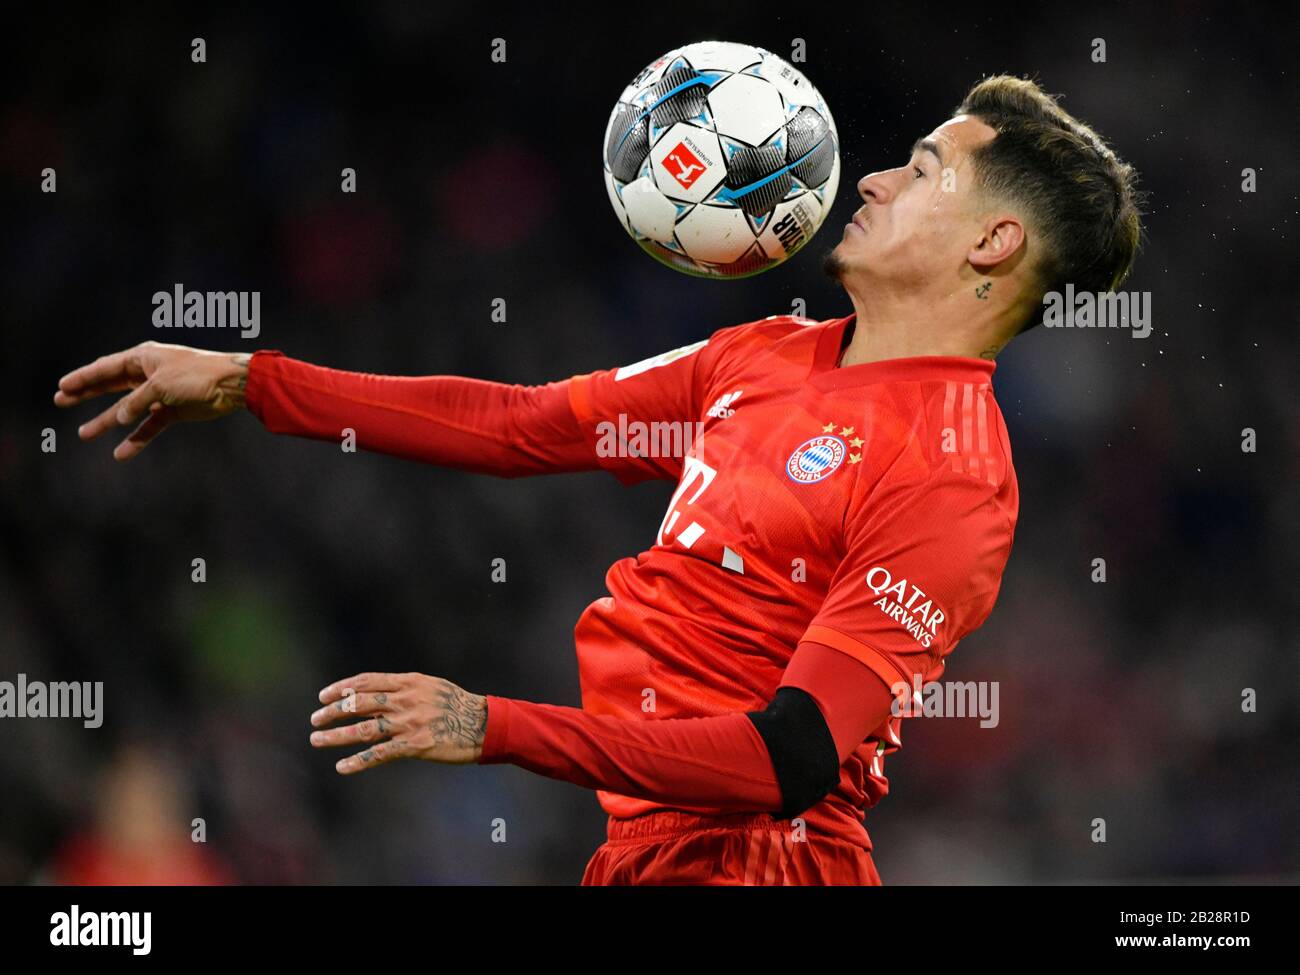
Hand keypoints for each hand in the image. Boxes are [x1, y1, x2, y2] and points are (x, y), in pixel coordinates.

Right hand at [54, 340, 250, 460]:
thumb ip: (137, 401)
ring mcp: (160, 394)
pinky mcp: (173, 411)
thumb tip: (120, 417)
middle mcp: (148, 375)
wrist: (232, 386)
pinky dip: (137, 439)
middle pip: (110, 386)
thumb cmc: (197, 375)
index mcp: (143, 358)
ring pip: (127, 409)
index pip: (105, 368)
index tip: (62, 386)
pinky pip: (149, 426)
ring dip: (107, 421)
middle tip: (61, 401)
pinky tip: (121, 453)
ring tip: (84, 434)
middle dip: (86, 395)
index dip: (83, 378)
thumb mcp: (161, 385)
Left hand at [310, 672, 487, 772]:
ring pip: (364, 729)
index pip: (366, 682)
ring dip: (336, 735)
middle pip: (359, 704)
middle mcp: (405, 700)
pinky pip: (380, 754)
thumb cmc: (456, 704)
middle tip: (315, 719)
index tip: (323, 696)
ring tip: (316, 739)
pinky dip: (358, 761)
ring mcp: (409, 723)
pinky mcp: (415, 745)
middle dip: (333, 711)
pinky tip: (342, 767)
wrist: (483, 724)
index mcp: (408, 682)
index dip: (341, 688)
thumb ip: (403, 689)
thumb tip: (374, 695)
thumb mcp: (430, 686)